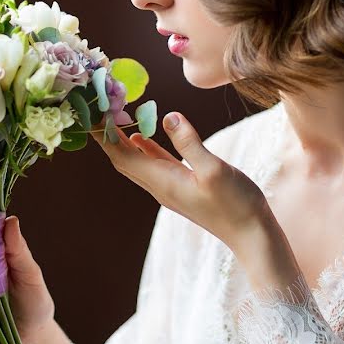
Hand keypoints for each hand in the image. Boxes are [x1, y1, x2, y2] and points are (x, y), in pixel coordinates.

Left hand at [94, 111, 272, 252]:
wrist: (251, 235)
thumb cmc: (236, 204)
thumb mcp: (213, 170)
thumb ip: (189, 143)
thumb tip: (167, 116)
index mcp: (162, 182)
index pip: (121, 155)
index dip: (104, 135)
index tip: (92, 113)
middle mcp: (159, 186)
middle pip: (122, 159)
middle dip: (107, 136)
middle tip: (97, 109)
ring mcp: (170, 188)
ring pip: (135, 162)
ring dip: (122, 141)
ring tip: (113, 117)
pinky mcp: (182, 187)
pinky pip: (154, 165)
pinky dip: (143, 149)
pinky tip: (141, 137)